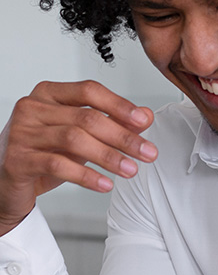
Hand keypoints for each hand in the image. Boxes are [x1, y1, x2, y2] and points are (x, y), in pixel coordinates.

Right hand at [0, 80, 156, 235]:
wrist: (7, 183)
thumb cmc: (45, 153)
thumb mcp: (82, 136)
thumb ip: (111, 123)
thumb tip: (144, 116)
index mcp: (48, 94)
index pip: (89, 91)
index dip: (119, 105)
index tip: (143, 121)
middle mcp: (32, 108)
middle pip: (86, 118)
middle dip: (123, 137)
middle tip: (148, 152)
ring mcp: (21, 132)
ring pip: (74, 140)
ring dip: (109, 157)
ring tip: (131, 170)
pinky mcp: (17, 159)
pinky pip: (58, 165)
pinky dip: (86, 175)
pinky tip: (105, 184)